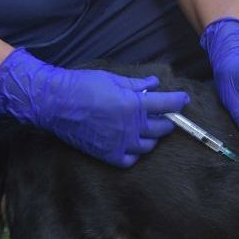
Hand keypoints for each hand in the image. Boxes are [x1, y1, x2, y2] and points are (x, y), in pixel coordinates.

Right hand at [0, 49, 189, 167]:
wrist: (54, 103)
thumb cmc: (82, 86)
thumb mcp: (113, 79)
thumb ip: (137, 84)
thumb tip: (154, 84)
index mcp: (134, 105)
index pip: (168, 105)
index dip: (179, 101)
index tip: (183, 99)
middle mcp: (132, 127)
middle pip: (163, 128)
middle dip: (168, 119)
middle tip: (164, 114)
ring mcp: (121, 143)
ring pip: (149, 145)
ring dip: (152, 136)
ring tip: (147, 128)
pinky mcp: (108, 154)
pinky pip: (131, 160)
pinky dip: (135, 153)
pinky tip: (132, 143)